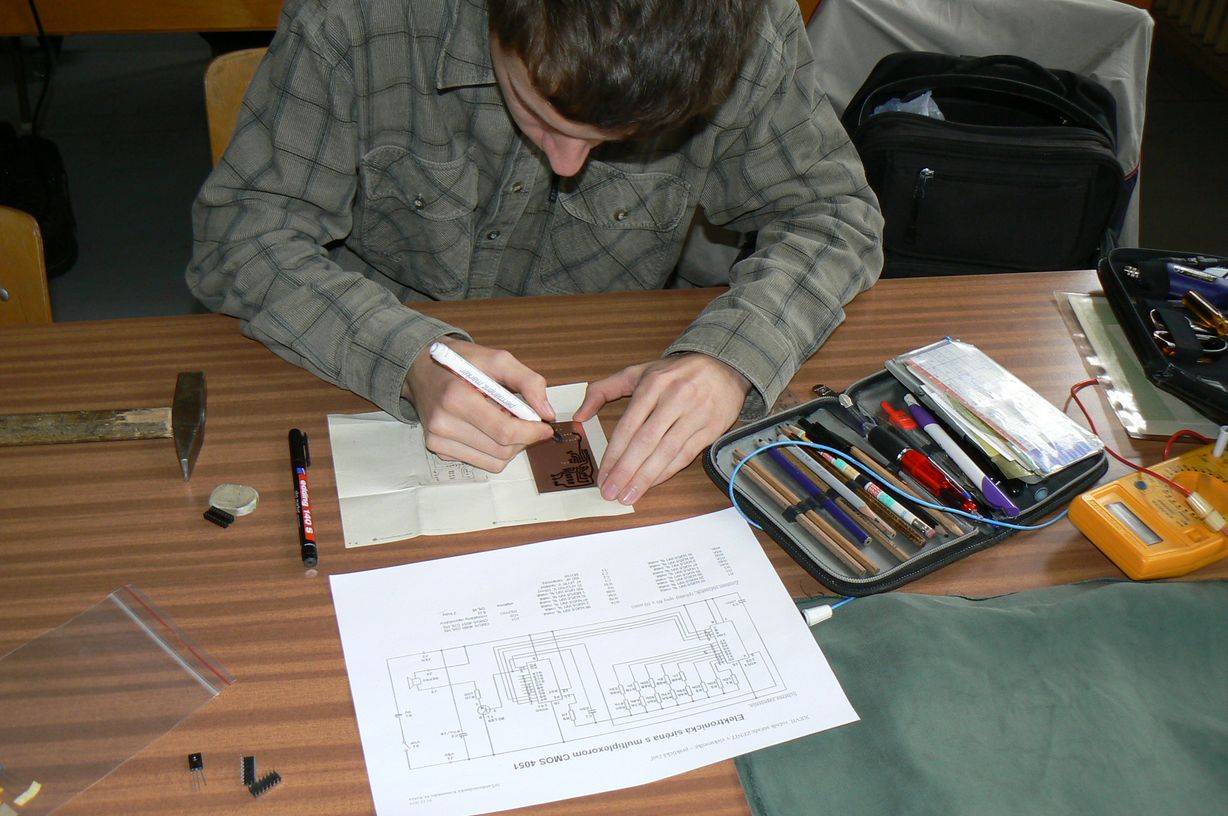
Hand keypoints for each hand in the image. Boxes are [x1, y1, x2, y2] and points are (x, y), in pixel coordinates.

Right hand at [404, 338, 555, 472]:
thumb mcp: (498, 359)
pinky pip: (480, 462)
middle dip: (524, 439)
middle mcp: (443, 423)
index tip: (545, 426)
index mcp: (457, 397)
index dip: (531, 432)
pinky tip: (488, 429)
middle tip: (527, 422)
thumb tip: (547, 413)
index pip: (504, 431)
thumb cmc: (462, 362)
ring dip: (511, 447)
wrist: (422, 369)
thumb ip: (528, 382)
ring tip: (507, 423)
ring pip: (494, 462)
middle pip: (502, 450)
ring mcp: (437, 440)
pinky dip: (493, 451)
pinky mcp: (437, 449)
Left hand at [575, 353, 749, 503]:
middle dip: (625, 471)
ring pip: (665, 452)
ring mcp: (695, 415)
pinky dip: (667, 472)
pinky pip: (685, 455)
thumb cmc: (676, 373)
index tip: (602, 475)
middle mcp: (674, 399)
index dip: (613, 454)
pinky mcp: (711, 428)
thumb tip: (578, 415)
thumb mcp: (638, 372)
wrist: (723, 367)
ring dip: (645, 478)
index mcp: (652, 385)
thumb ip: (603, 390)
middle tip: (610, 493)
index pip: (628, 426)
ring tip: (628, 496)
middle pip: (645, 442)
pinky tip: (652, 484)